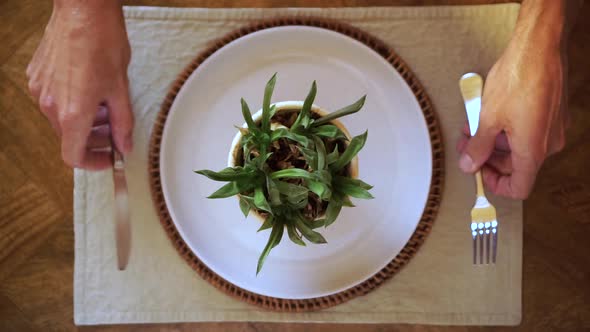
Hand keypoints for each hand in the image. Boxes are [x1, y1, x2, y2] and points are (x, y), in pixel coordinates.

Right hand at [26, 1, 132, 169]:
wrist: (83, 10)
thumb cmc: (103, 44)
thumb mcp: (121, 89)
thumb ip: (123, 123)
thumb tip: (124, 145)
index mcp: (72, 113)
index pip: (73, 156)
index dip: (93, 163)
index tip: (108, 158)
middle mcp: (50, 105)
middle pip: (69, 137)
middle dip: (93, 138)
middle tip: (114, 130)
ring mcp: (40, 89)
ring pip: (61, 119)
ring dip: (84, 121)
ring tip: (106, 106)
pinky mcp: (37, 76)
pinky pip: (53, 100)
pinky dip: (72, 103)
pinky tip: (91, 88)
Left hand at [457, 35, 566, 198]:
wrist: (538, 48)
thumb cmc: (518, 79)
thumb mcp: (488, 118)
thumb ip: (477, 147)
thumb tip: (469, 165)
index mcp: (533, 150)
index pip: (518, 187)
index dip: (495, 185)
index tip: (478, 174)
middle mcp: (547, 143)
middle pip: (515, 166)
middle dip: (487, 157)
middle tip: (466, 145)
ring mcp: (550, 128)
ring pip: (517, 146)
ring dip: (492, 140)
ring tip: (471, 126)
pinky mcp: (549, 114)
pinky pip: (525, 131)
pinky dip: (504, 128)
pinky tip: (486, 115)